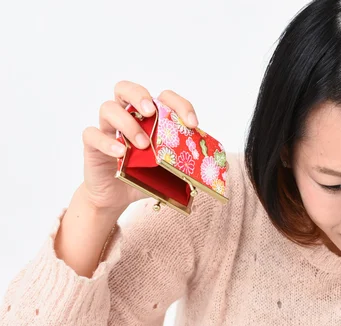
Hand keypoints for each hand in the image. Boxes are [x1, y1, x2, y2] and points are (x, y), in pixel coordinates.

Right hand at [81, 81, 198, 212]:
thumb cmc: (144, 176)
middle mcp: (127, 116)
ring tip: (142, 144)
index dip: (180, 105)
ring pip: (108, 107)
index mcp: (150, 117)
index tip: (192, 124)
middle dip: (139, 95)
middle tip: (151, 112)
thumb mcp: (172, 171)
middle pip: (126, 88)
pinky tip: (121, 154)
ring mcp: (108, 128)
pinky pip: (92, 134)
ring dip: (127, 123)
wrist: (117, 197)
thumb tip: (224, 167)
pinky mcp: (92, 145)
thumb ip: (192, 165)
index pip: (164, 97)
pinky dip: (107, 142)